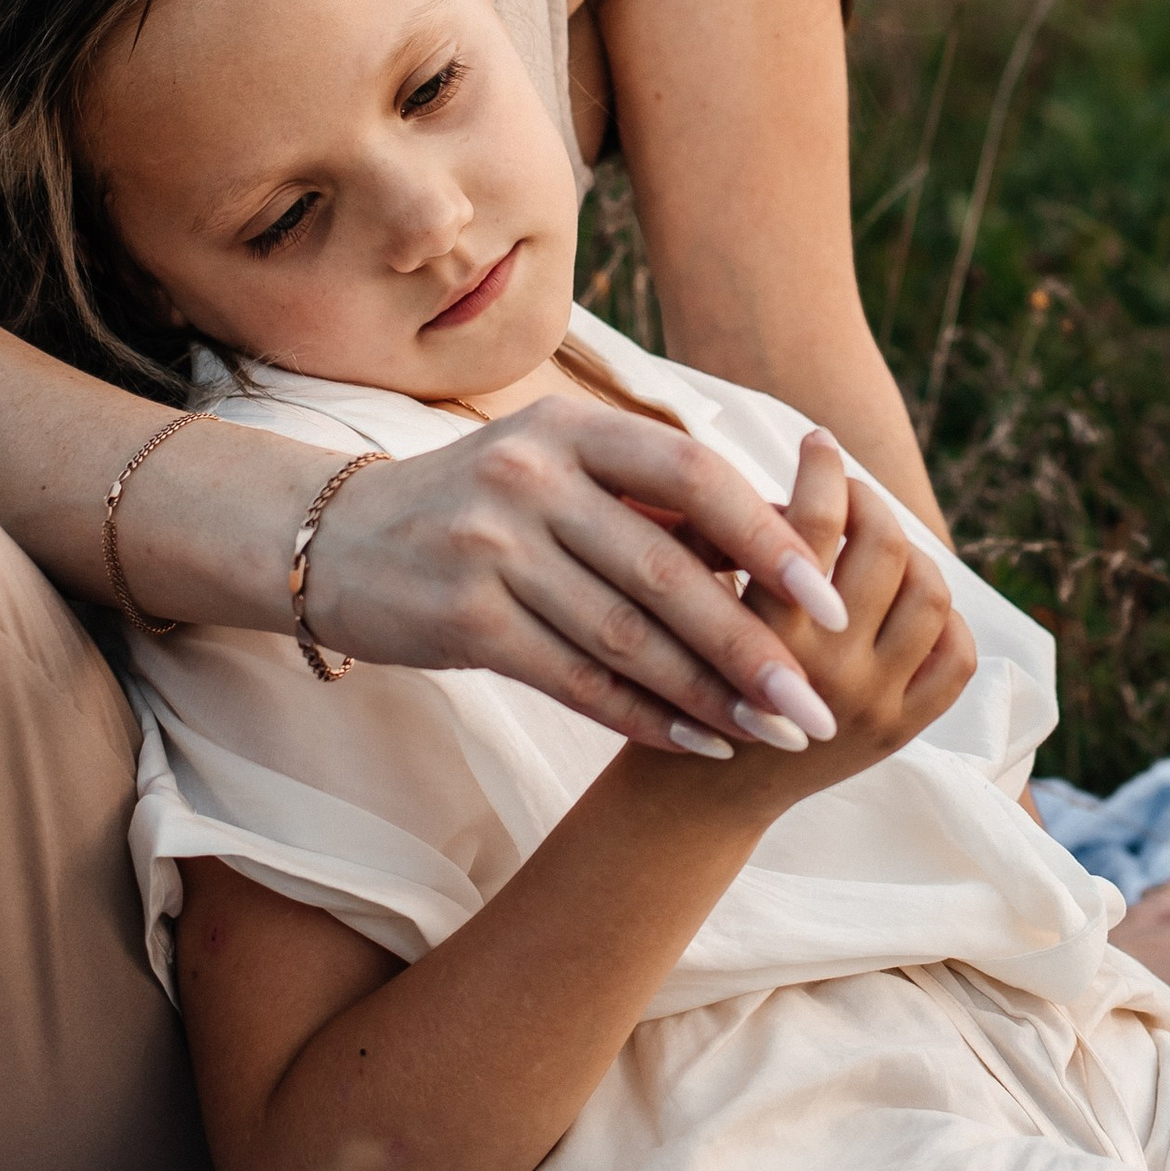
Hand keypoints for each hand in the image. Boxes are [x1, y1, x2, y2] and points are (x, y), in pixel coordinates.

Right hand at [297, 395, 872, 756]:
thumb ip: (656, 503)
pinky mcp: (463, 618)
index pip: (694, 476)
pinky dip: (645, 717)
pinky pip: (575, 679)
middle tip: (820, 703)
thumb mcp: (562, 473)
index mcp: (574, 428)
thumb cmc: (481, 507)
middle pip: (669, 571)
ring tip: (775, 732)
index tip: (834, 599)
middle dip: (755, 645)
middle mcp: (532, 477)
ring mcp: (492, 547)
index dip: (771, 537)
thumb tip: (785, 548)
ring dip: (711, 695)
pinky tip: (699, 742)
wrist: (335, 541)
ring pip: (627, 636)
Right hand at [680, 432, 976, 822]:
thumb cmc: (684, 681)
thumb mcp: (685, 609)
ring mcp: (872, 707)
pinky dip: (943, 618)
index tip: (817, 442)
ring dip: (909, 552)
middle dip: (869, 501)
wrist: (700, 794)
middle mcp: (825, 674)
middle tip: (848, 491)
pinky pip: (956, 656)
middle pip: (885, 547)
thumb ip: (727, 543)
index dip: (822, 470)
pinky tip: (904, 600)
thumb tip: (794, 474)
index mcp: (763, 635)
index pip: (812, 526)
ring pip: (930, 593)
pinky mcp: (901, 733)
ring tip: (877, 542)